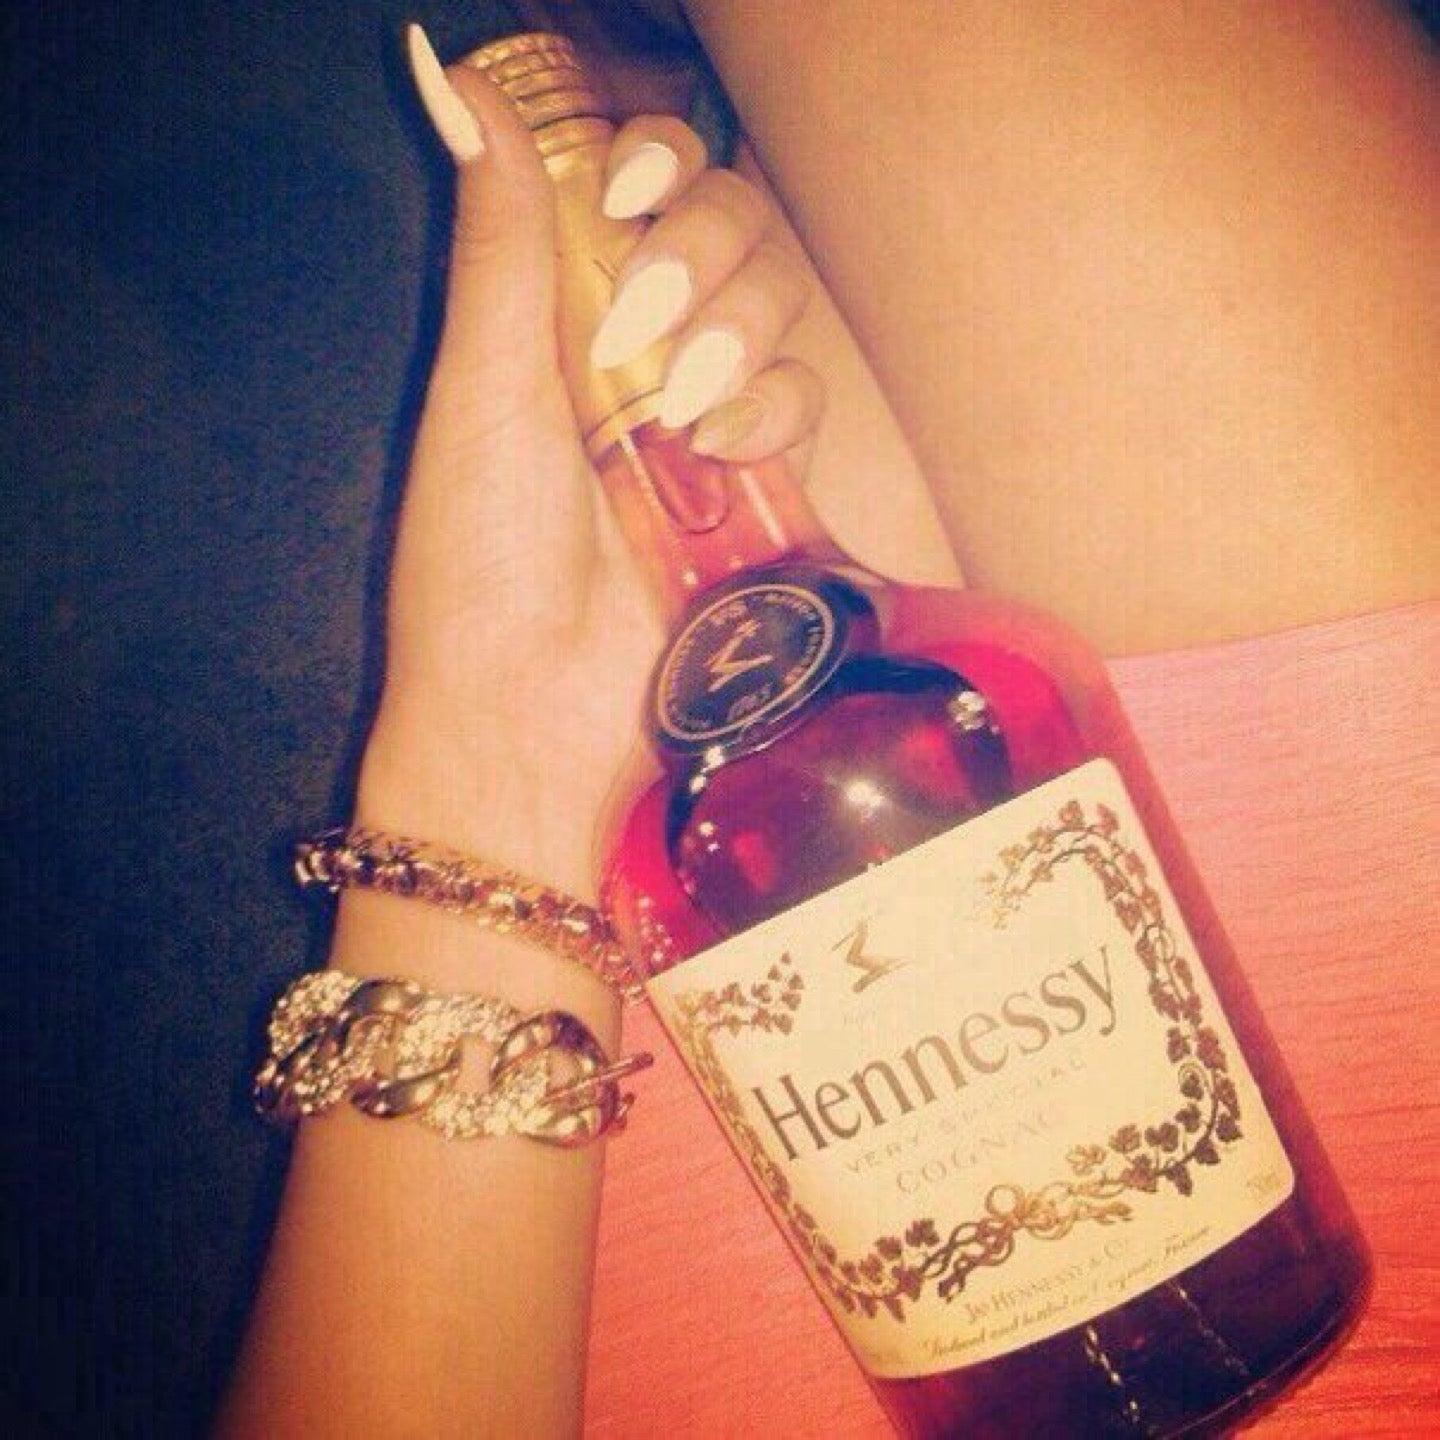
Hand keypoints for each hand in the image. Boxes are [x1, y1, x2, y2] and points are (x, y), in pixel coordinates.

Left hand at [359, 29, 822, 900]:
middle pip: (722, 226)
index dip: (649, 162)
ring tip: (676, 404)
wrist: (533, 720)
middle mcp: (637, 355)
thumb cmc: (480, 563)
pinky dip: (773, 405)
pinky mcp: (763, 487)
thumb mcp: (484, 387)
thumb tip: (454, 76)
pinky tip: (721, 449)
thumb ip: (502, 237)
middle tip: (648, 314)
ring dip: (736, 325)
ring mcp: (705, 420)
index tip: (631, 182)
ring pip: (775, 300)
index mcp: (556, 319)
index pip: (631, 190)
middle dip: (699, 244)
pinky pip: (804, 396)